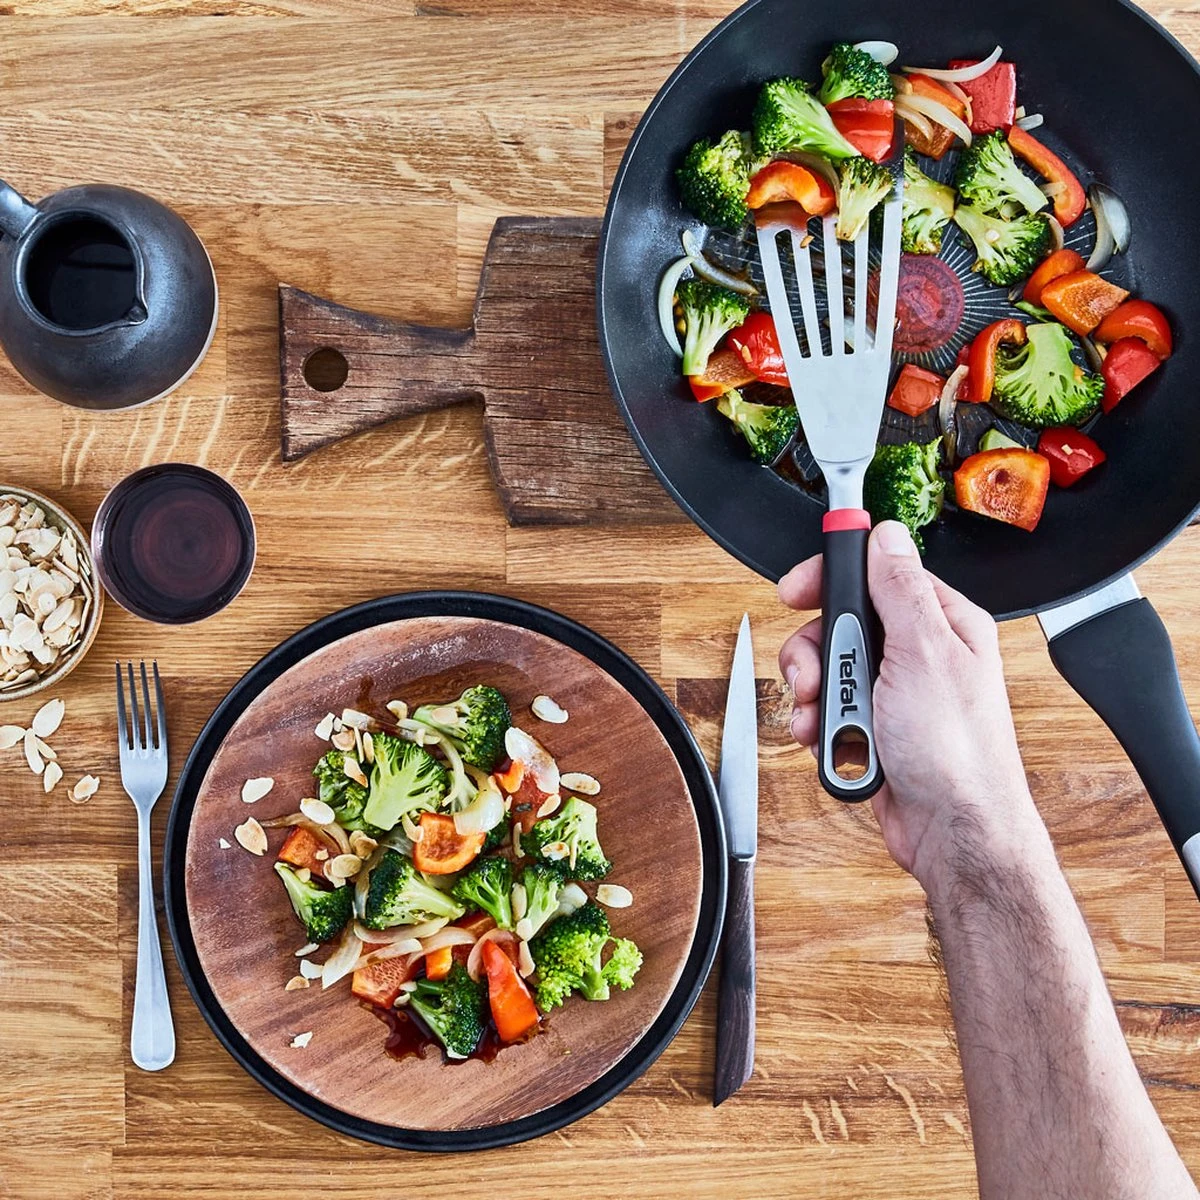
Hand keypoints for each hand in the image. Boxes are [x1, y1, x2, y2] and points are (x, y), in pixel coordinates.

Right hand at [778, 520, 1038, 888]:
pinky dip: (819, 727)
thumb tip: (886, 536)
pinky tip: (829, 743)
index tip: (796, 590)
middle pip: (839, 623)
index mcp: (941, 623)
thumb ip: (900, 590)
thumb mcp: (924, 654)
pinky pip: (827, 712)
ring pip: (827, 670)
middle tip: (816, 676)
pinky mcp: (873, 729)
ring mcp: (893, 694)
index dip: (831, 579)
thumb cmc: (958, 753)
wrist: (953, 833)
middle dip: (816, 652)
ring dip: (815, 696)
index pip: (876, 575)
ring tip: (827, 720)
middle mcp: (917, 654)